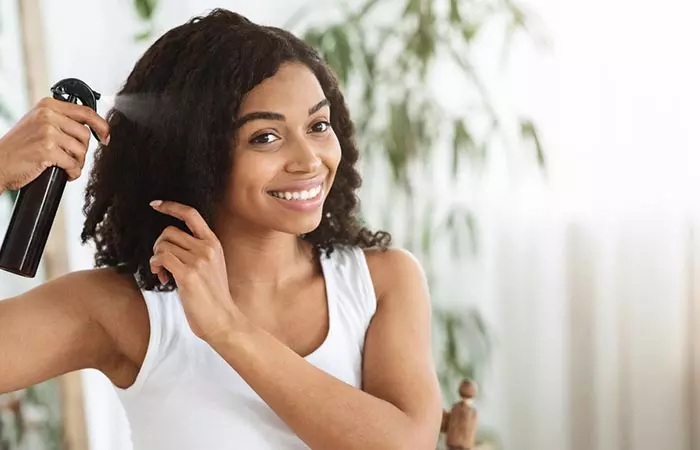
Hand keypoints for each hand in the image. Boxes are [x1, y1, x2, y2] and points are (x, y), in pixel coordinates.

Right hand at [0, 97, 109, 190]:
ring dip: (77, 163)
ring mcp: (47, 132)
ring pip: (81, 150)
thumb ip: (60, 120)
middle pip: (85, 134)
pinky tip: (65, 173)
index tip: (106, 136)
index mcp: (48, 106)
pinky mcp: (47, 150)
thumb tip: (90, 127)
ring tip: (66, 166)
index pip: (85, 112)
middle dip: (82, 150)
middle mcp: (47, 115)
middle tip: (72, 158)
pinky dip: (73, 172)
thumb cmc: (19, 146)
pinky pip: (73, 164)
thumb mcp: (38, 123)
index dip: (101, 125)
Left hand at [149, 200, 242, 343]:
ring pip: (162, 246)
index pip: (191, 214)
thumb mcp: (212, 266)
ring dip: (156, 259)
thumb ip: (197, 250)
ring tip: (163, 274)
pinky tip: (163, 279)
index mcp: (214, 243)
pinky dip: (155, 267)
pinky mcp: (188, 275)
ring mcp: (198, 261)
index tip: (155, 204)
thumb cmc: (213, 296)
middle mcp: (206, 248)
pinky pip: (160, 259)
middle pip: (169, 231)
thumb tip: (169, 242)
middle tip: (161, 263)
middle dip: (159, 245)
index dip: (171, 206)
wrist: (222, 320)